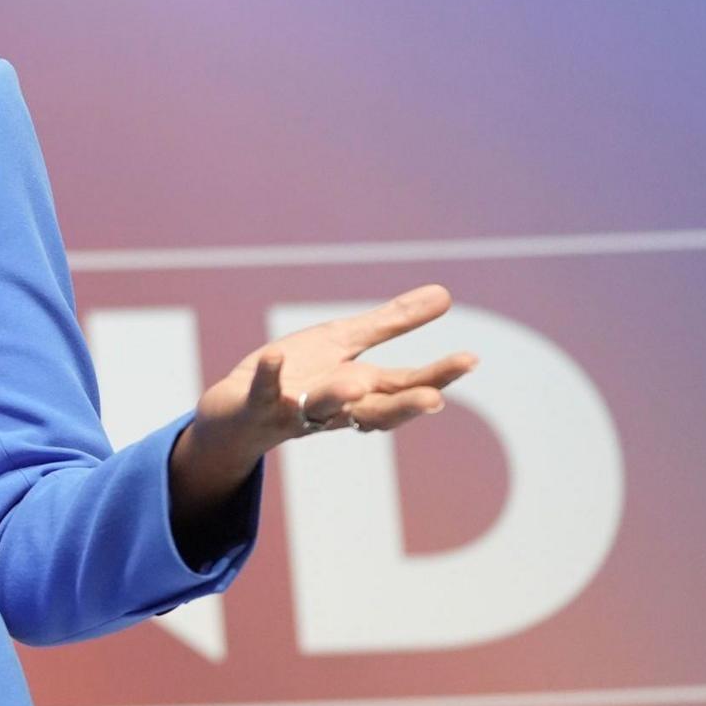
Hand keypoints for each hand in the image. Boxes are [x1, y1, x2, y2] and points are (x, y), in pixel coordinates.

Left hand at [195, 284, 476, 459]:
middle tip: (434, 399)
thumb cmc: (298, 376)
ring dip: (337, 397)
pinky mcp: (256, 405)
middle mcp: (335, 407)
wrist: (236, 412)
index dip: (437, 376)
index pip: (406, 385)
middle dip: (404, 406)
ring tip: (354, 382)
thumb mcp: (345, 343)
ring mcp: (295, 409)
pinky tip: (273, 356)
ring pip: (322, 408)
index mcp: (361, 390)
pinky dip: (269, 376)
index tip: (469, 359)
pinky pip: (263, 392)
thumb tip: (446, 293)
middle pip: (376, 411)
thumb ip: (392, 322)